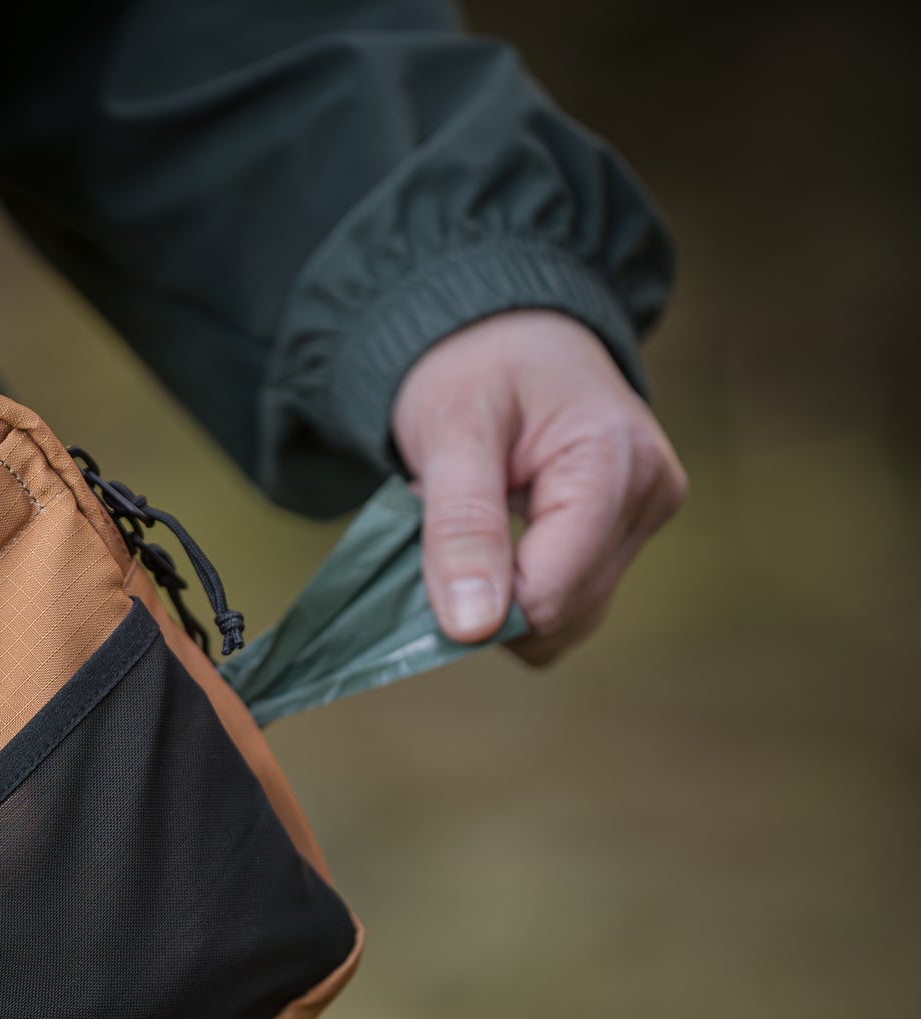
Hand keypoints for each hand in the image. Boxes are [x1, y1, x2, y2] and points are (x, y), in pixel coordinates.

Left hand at [391, 309, 686, 665]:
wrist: (506, 329)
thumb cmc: (476, 366)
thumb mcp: (452, 434)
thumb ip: (461, 530)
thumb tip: (472, 629)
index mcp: (616, 465)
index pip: (549, 597)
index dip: (478, 602)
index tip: (428, 555)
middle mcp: (650, 496)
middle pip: (562, 617)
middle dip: (487, 596)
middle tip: (444, 529)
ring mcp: (647, 515)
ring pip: (567, 619)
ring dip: (501, 595)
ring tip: (473, 524)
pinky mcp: (631, 530)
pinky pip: (570, 597)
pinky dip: (519, 585)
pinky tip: (497, 536)